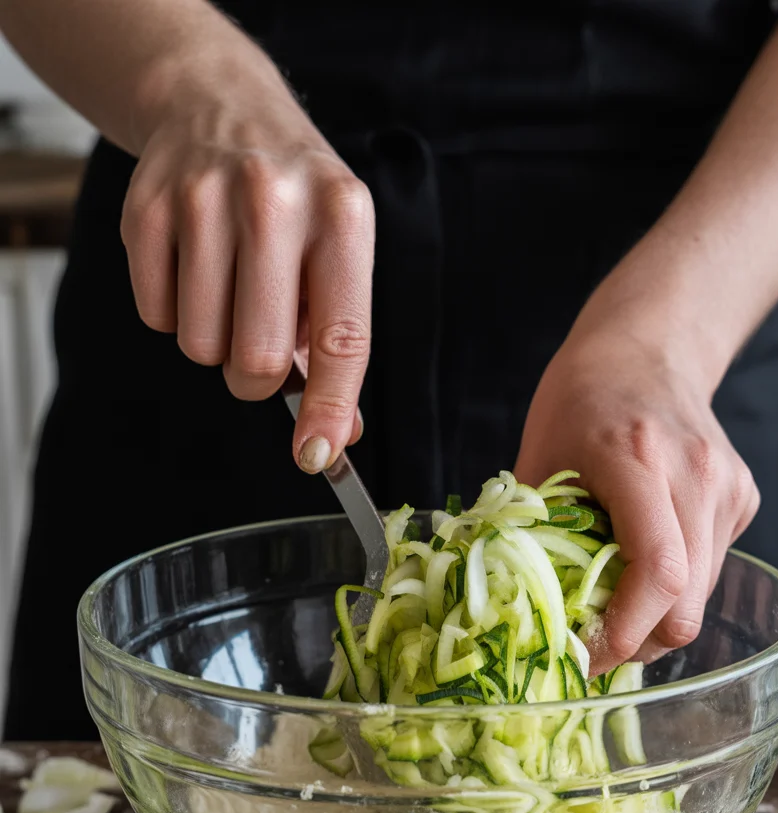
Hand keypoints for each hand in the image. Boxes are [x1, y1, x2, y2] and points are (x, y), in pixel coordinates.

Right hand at [120, 68, 372, 471]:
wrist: (219, 103)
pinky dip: (175, 313)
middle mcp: (275, 202)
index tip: (317, 456)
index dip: (330, 409)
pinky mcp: (147, 208)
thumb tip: (337, 434)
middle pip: (259, 359)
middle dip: (259, 375)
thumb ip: (339, 343)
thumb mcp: (338, 251)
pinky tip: (194, 268)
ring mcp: (204, 200)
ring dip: (216, 343)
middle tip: (262, 342)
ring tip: (230, 291)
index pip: (342, 339)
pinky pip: (157, 317)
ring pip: (203, 347)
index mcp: (342, 217)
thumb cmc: (294, 199)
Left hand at [515, 324, 758, 674]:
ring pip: (704, 595)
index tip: (586, 656)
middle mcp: (697, 476)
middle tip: (595, 646)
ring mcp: (729, 488)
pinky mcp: (743, 498)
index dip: (625, 632)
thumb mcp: (538, 459)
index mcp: (639, 461)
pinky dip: (677, 583)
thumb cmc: (582, 398)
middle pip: (688, 603)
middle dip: (640, 643)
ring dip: (658, 617)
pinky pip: (712, 568)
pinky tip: (645, 555)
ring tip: (614, 602)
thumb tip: (523, 609)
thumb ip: (533, 532)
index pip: (658, 572)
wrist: (647, 348)